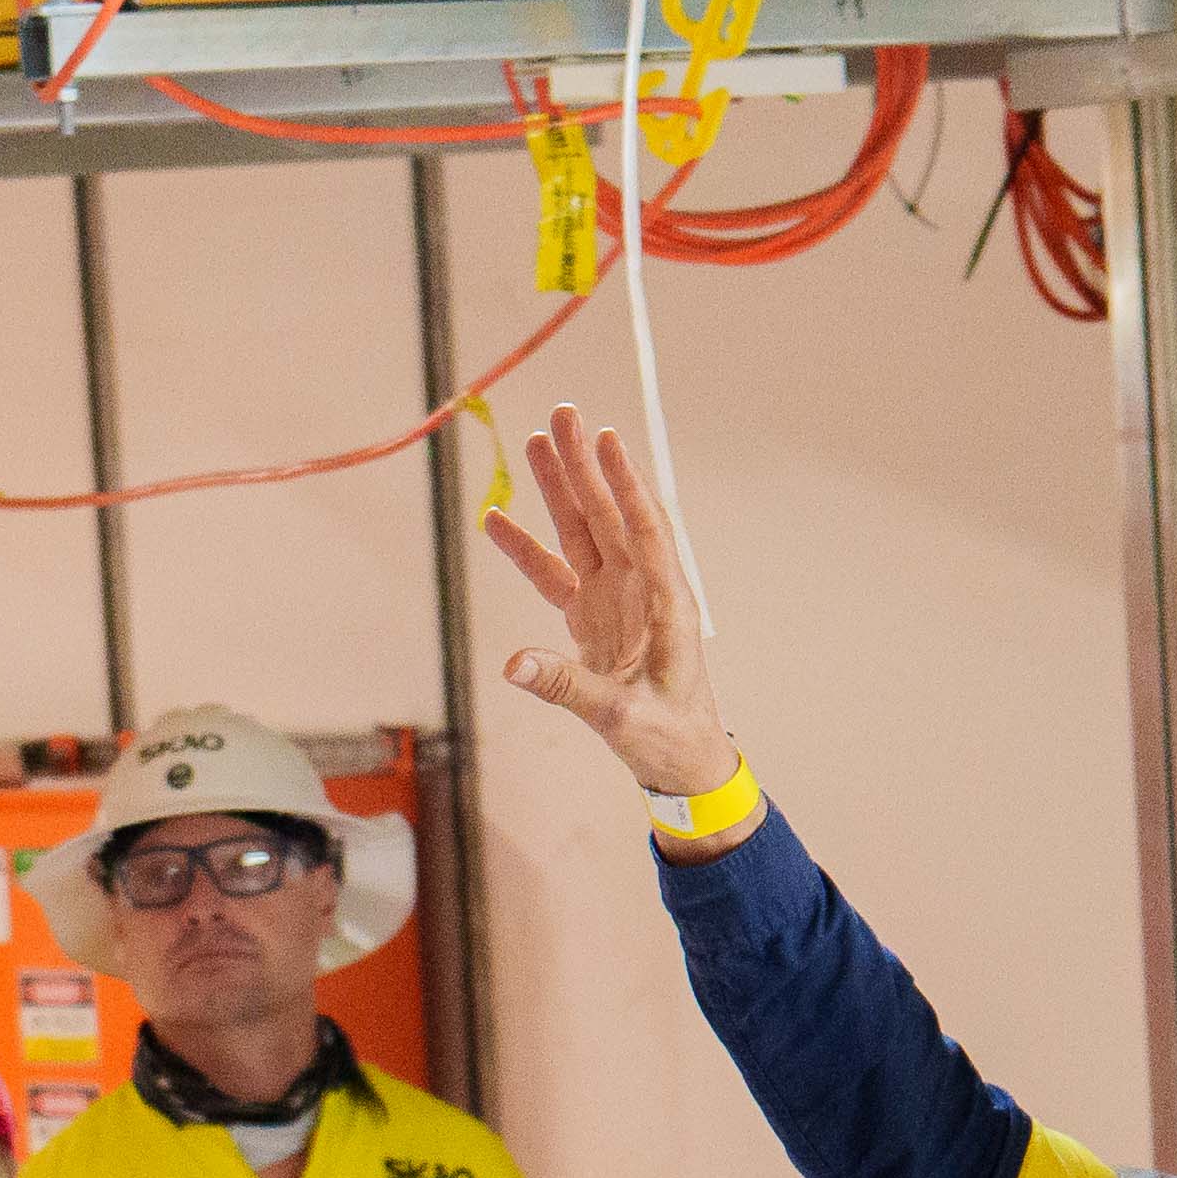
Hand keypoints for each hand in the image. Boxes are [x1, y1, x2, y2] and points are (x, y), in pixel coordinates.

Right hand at [482, 407, 746, 810]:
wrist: (680, 762)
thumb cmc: (669, 738)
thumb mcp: (621, 717)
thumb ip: (567, 687)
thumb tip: (513, 664)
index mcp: (666, 603)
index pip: (644, 530)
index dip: (624, 483)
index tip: (605, 439)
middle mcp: (641, 590)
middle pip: (609, 515)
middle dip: (585, 465)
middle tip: (562, 415)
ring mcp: (615, 600)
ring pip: (584, 532)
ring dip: (561, 489)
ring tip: (536, 441)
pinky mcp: (591, 617)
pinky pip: (556, 574)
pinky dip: (528, 549)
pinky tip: (496, 520)